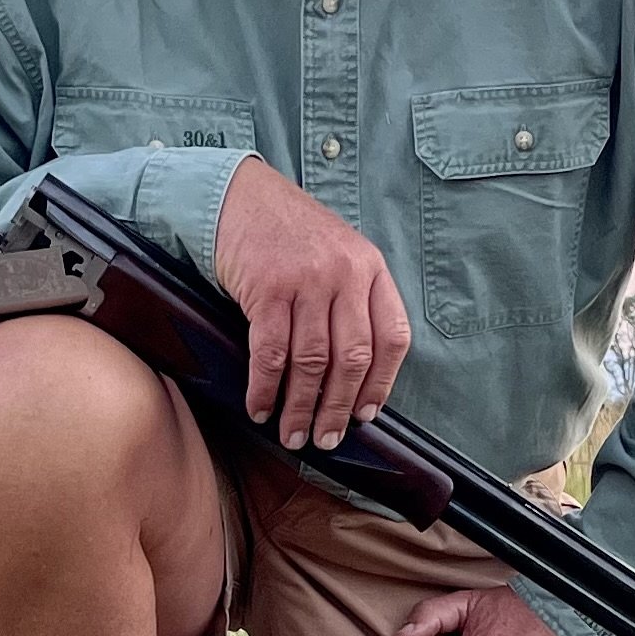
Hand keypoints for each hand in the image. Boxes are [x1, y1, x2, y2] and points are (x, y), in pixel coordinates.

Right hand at [212, 160, 412, 451]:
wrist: (242, 196)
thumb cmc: (291, 235)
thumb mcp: (339, 256)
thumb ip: (353, 304)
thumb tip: (352, 380)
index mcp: (371, 268)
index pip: (392, 337)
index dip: (380, 384)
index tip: (365, 415)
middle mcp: (345, 274)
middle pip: (352, 359)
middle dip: (337, 408)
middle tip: (325, 439)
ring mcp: (306, 280)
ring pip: (311, 362)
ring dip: (300, 407)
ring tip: (293, 434)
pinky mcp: (267, 288)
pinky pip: (271, 353)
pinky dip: (265, 388)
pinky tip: (260, 407)